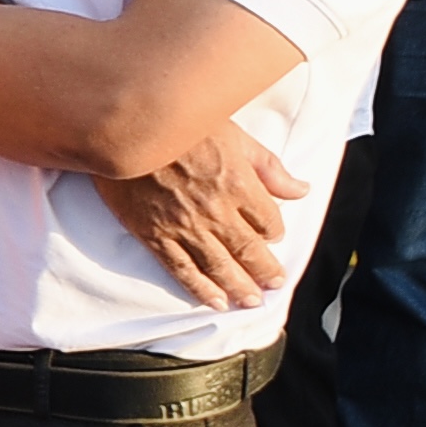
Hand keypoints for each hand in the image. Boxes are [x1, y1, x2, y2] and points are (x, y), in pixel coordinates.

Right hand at [100, 121, 305, 313]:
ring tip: (251, 300)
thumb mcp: (233, 134)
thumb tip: (301, 189)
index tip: (274, 236)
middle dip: (265, 270)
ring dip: (239, 287)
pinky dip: (201, 289)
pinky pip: (182, 270)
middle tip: (273, 283)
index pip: (269, 220)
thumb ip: (268, 166)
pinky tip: (215, 301)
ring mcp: (184, 227)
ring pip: (219, 267)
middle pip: (249, 250)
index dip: (275, 230)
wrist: (124, 128)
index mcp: (238, 184)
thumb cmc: (180, 125)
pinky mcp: (155, 235)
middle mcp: (216, 212)